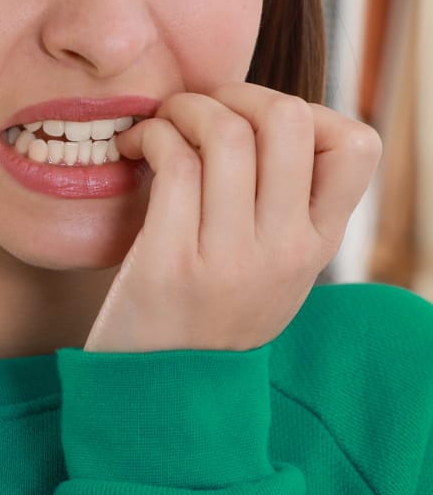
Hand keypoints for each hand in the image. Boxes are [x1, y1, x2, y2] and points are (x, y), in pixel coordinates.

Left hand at [83, 82, 382, 352]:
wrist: (160, 401)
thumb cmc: (205, 319)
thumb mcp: (271, 273)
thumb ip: (284, 210)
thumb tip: (263, 118)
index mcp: (316, 247)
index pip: (358, 146)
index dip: (309, 111)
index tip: (256, 125)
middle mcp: (286, 251)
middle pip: (288, 117)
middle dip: (235, 93)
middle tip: (199, 112)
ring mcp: (232, 259)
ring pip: (227, 132)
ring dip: (184, 108)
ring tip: (162, 125)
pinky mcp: (172, 264)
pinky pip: (174, 162)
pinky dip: (152, 135)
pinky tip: (135, 149)